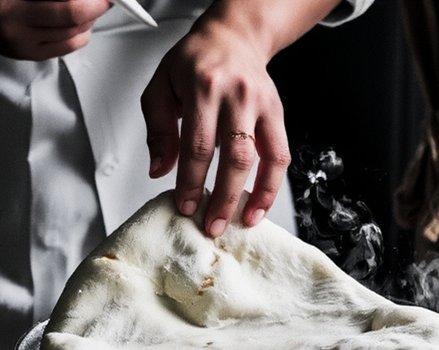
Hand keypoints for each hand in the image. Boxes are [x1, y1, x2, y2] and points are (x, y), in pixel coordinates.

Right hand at [0, 0, 111, 60]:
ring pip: (72, 34)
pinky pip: (64, 48)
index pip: (64, 2)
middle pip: (71, 15)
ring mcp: (19, 42)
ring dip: (91, 18)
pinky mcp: (24, 55)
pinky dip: (81, 34)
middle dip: (96, 4)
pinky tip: (84, 23)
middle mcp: (12, 21)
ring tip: (93, 6)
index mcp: (9, 0)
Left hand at [141, 16, 290, 236]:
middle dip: (221, 197)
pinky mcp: (277, 113)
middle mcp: (236, 95)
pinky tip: (260, 207)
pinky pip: (280, 155)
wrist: (233, 37)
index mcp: (203, 87)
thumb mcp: (161, 86)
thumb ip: (158, 129)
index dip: (191, 181)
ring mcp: (261, 104)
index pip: (197, 144)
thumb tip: (160, 170)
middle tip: (210, 225)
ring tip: (239, 222)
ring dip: (250, 196)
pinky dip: (271, 185)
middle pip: (232, 156)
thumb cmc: (194, 62)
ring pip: (260, 158)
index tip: (185, 206)